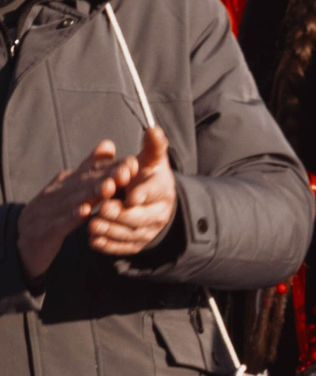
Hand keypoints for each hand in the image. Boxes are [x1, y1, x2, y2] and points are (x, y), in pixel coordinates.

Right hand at [17, 141, 122, 280]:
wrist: (24, 239)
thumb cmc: (54, 210)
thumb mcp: (72, 188)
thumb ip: (90, 168)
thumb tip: (108, 144)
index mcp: (67, 182)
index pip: (91, 171)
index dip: (112, 167)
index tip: (133, 162)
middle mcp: (58, 192)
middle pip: (84, 183)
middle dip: (106, 176)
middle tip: (126, 172)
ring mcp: (50, 210)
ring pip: (74, 200)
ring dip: (92, 193)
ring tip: (109, 188)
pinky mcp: (45, 229)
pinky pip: (60, 222)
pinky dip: (72, 217)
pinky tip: (85, 213)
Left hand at [88, 126, 174, 258]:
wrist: (156, 204)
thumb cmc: (149, 177)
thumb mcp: (153, 161)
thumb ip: (153, 146)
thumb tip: (153, 129)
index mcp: (163, 191)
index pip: (154, 193)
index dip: (142, 194)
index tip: (130, 195)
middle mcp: (158, 214)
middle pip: (141, 217)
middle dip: (121, 214)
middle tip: (102, 209)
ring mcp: (148, 231)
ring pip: (130, 234)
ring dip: (111, 230)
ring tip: (92, 224)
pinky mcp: (137, 244)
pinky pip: (123, 247)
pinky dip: (108, 245)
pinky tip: (93, 240)